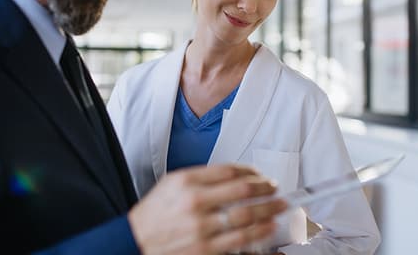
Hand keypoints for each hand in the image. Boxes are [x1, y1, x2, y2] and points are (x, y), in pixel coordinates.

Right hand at [128, 164, 287, 254]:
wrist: (136, 242)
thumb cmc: (155, 212)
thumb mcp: (172, 183)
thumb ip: (202, 177)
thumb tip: (235, 176)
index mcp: (186, 181)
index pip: (229, 170)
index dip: (251, 171)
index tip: (260, 174)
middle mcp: (195, 202)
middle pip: (242, 190)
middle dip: (266, 188)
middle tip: (275, 188)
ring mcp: (201, 228)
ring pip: (246, 215)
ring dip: (269, 209)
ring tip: (280, 206)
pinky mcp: (205, 250)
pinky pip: (240, 239)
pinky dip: (259, 231)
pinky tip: (269, 226)